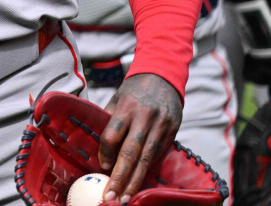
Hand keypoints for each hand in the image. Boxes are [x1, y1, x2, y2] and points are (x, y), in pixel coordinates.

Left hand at [99, 73, 182, 201]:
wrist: (163, 76)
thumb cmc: (133, 90)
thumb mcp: (117, 98)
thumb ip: (109, 120)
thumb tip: (97, 147)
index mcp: (126, 107)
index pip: (113, 135)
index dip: (105, 153)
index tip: (101, 167)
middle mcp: (144, 118)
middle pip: (131, 152)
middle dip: (120, 177)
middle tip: (111, 197)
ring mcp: (161, 126)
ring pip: (147, 159)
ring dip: (135, 181)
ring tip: (125, 198)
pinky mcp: (173, 132)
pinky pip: (158, 155)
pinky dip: (147, 170)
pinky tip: (140, 184)